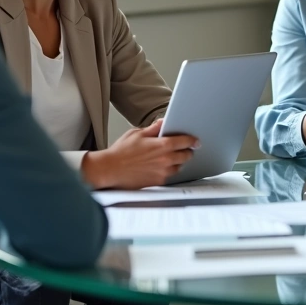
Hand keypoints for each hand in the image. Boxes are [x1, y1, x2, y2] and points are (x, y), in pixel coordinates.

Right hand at [82, 119, 198, 189]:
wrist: (110, 169)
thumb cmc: (121, 151)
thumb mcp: (137, 133)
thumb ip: (154, 128)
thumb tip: (163, 122)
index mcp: (163, 145)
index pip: (185, 142)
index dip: (192, 141)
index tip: (196, 141)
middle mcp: (166, 160)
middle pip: (186, 156)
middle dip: (187, 152)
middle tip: (185, 150)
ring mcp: (162, 172)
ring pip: (179, 167)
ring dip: (178, 162)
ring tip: (171, 159)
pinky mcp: (157, 182)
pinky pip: (169, 177)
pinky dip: (168, 171)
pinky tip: (161, 168)